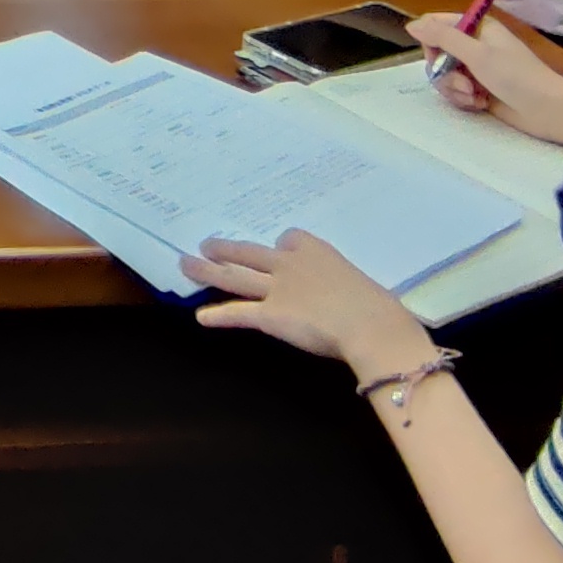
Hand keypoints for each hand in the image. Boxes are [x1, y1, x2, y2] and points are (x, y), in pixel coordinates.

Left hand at [181, 227, 432, 378]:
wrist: (369, 324)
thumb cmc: (376, 308)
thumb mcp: (362, 286)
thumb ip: (348, 289)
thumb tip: (356, 305)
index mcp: (317, 251)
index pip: (290, 238)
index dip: (281, 247)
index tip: (277, 249)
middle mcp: (290, 264)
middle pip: (251, 252)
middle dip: (228, 249)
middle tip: (207, 244)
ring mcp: (276, 288)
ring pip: (235, 276)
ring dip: (209, 270)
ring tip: (187, 263)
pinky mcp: (269, 314)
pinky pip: (239, 313)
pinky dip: (219, 315)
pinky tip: (202, 317)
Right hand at [412, 8, 562, 137]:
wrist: (548, 110)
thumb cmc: (516, 76)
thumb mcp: (477, 54)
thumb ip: (443, 38)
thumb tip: (411, 24)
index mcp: (476, 28)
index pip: (437, 24)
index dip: (431, 42)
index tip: (436, 58)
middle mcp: (474, 45)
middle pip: (437, 53)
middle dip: (445, 72)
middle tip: (463, 84)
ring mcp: (477, 69)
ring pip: (445, 75)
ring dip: (455, 89)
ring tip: (475, 98)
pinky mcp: (480, 90)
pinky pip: (457, 91)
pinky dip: (464, 99)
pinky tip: (480, 105)